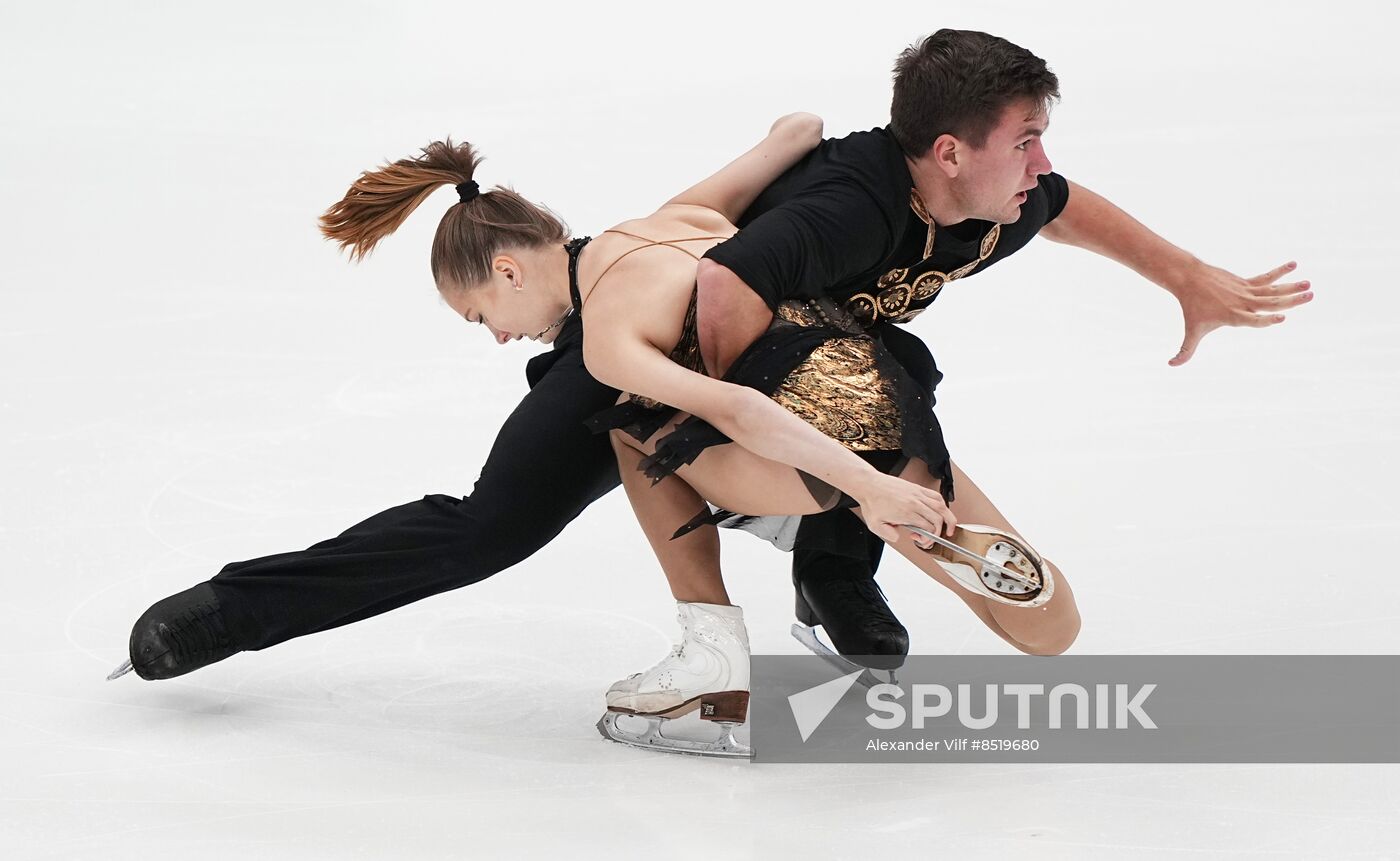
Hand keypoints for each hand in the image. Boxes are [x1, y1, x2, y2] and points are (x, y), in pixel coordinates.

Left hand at [855, 473, 956, 547]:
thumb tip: (900, 537)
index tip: (921, 540)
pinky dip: (942, 505)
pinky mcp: (917, 488)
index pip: (929, 528)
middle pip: (938, 519)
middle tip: (934, 537)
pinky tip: (941, 511)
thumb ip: (889, 535)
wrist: (868, 484)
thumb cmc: (871, 502)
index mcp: (907, 513)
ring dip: (948, 518)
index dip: (929, 538)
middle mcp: (915, 502)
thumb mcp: (876, 526)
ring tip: (949, 527)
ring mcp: (917, 494)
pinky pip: (936, 496)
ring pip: (941, 506)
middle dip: (940, 532)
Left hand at [1168, 260, 1311, 365]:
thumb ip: (1185, 351)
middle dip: (1291, 301)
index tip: (1281, 318)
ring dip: (1291, 287)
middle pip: (1270, 303)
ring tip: (1310, 284)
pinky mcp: (1245, 282)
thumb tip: (1170, 365)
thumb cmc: (1191, 308)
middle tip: (1310, 296)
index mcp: (1233, 317)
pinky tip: (1294, 264)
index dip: (1266, 321)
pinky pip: (1265, 277)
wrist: (1189, 280)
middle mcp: (1242, 304)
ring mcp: (1245, 292)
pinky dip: (1279, 271)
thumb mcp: (1191, 332)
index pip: (1253, 320)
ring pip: (1272, 290)